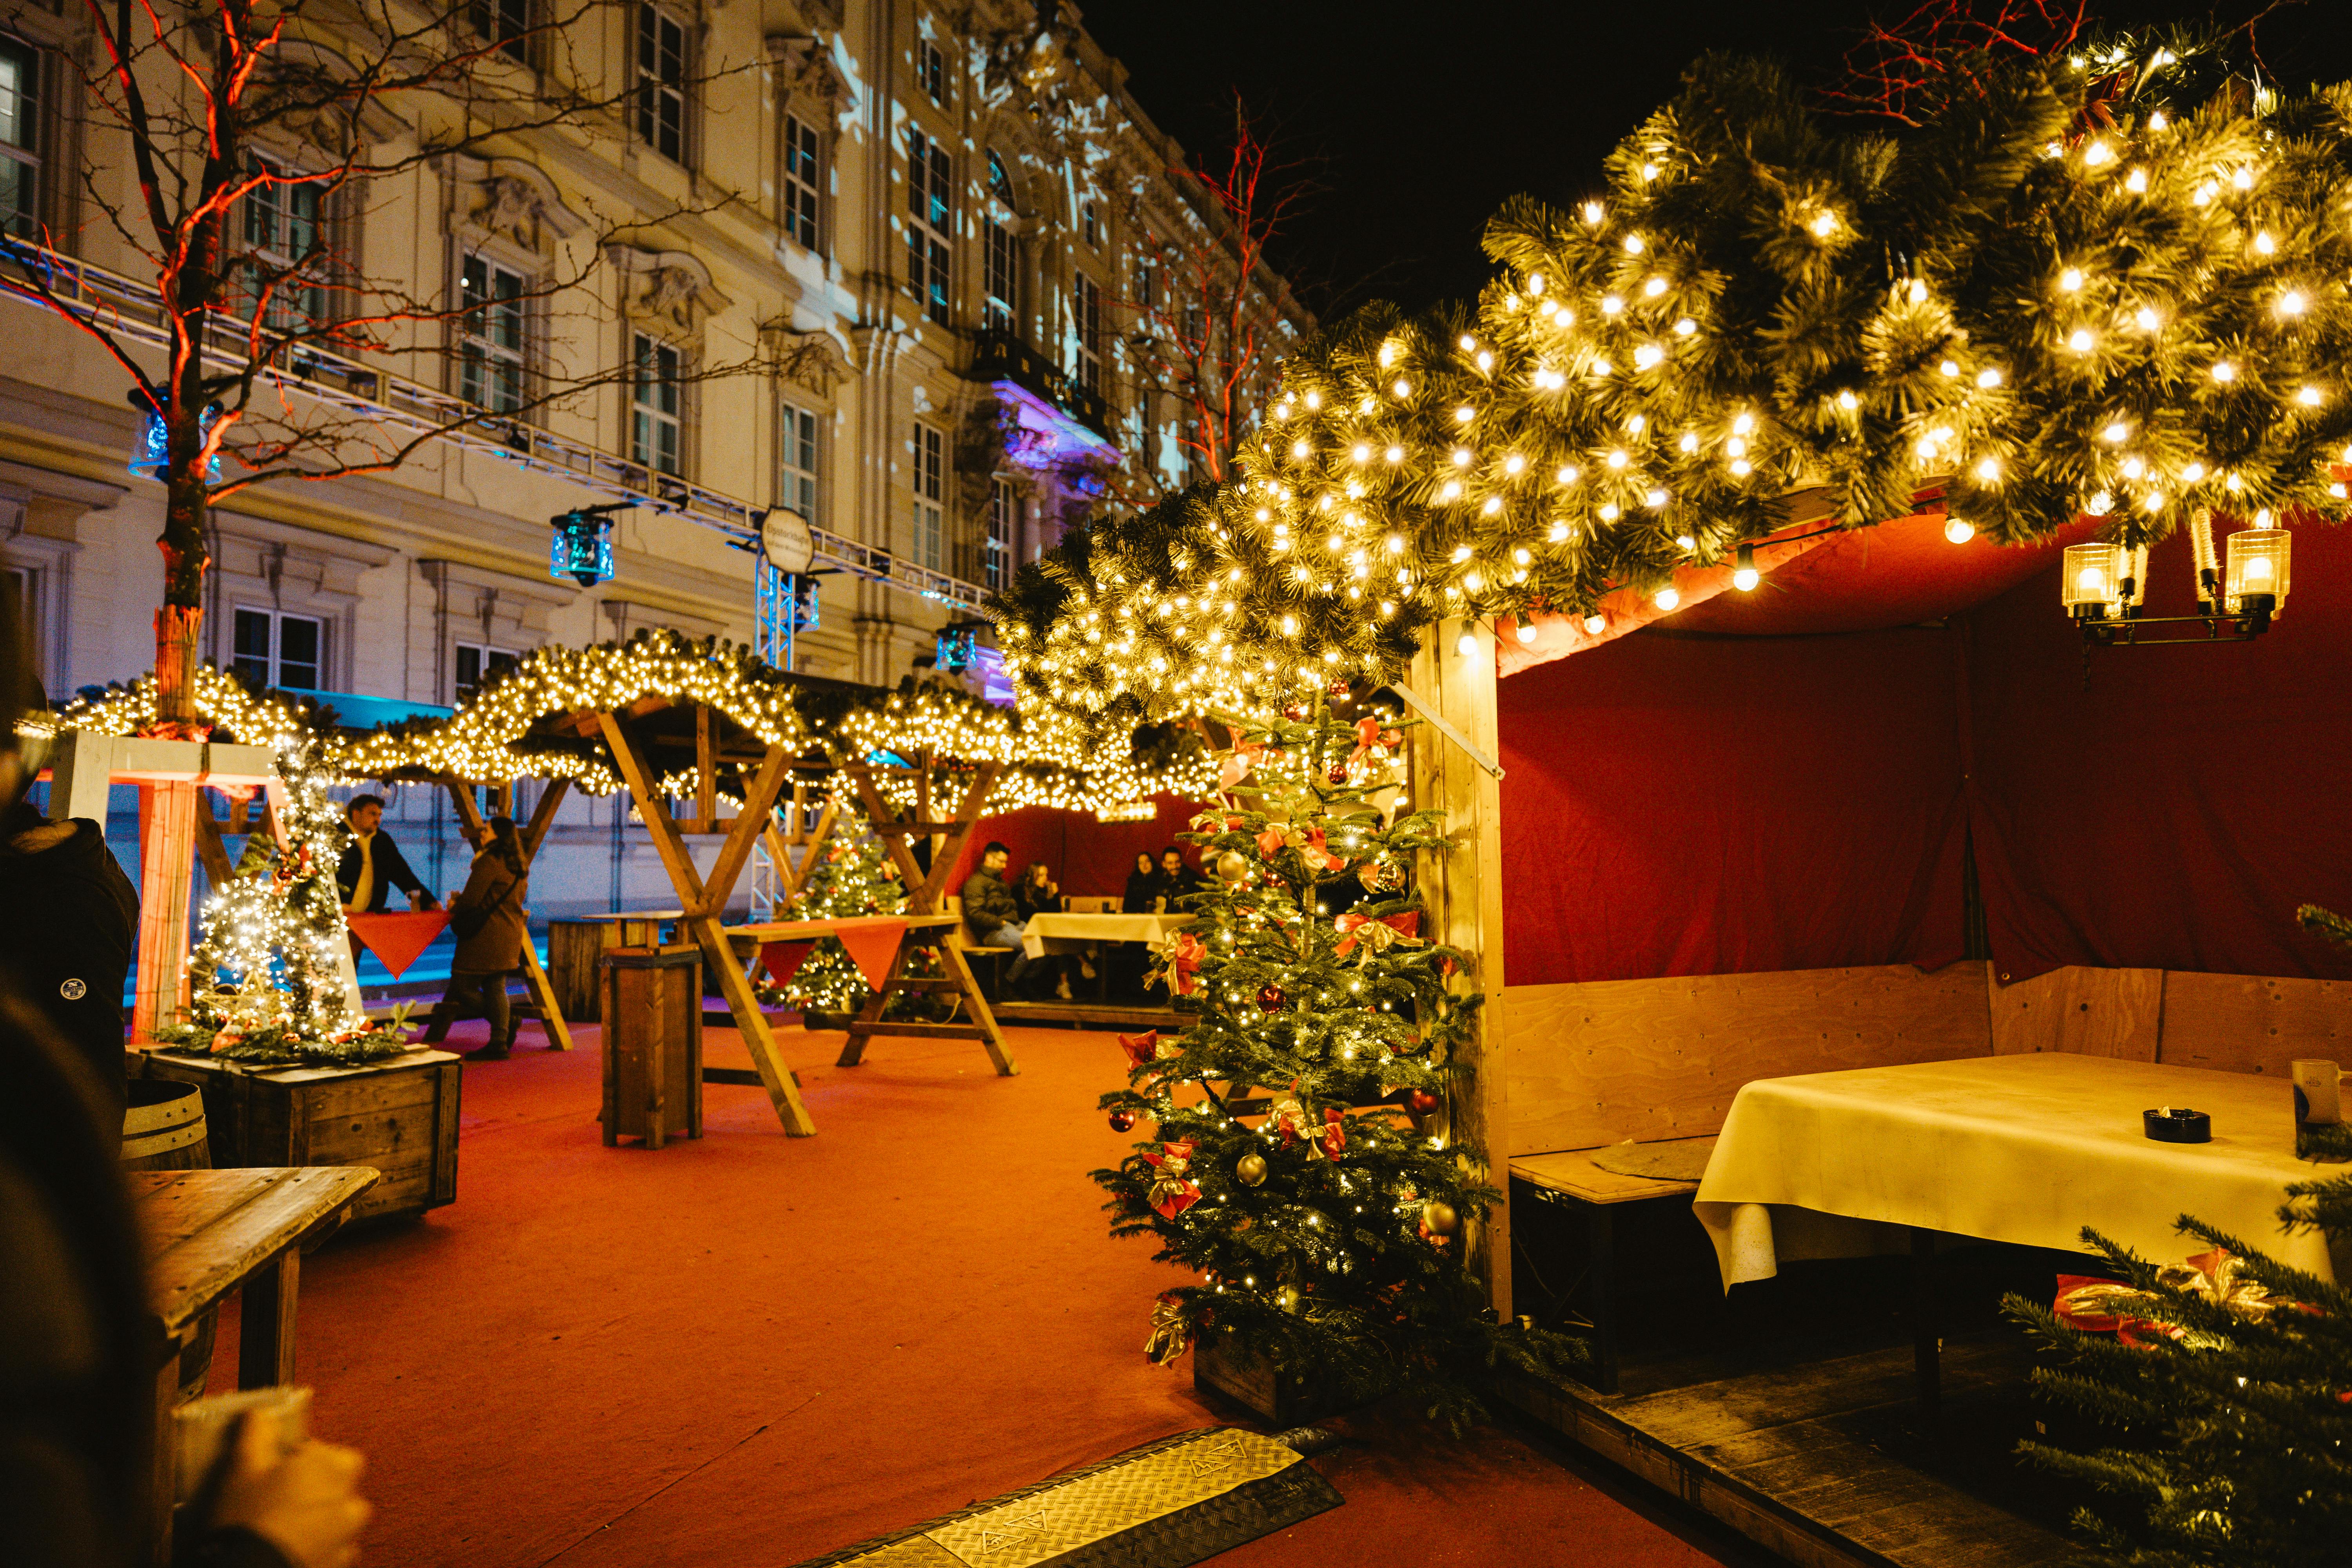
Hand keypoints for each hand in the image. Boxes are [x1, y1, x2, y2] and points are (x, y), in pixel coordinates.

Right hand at [207, 1408, 371, 1567]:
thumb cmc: (247, 1518)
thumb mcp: (242, 1467)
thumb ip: (256, 1433)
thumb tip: (261, 1413)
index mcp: (333, 1469)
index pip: (338, 1454)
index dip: (311, 1459)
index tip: (285, 1469)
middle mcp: (350, 1501)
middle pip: (342, 1487)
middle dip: (320, 1489)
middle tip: (283, 1498)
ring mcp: (348, 1537)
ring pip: (342, 1520)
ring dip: (323, 1520)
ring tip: (286, 1528)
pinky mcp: (341, 1564)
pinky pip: (336, 1551)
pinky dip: (321, 1548)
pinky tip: (293, 1549)